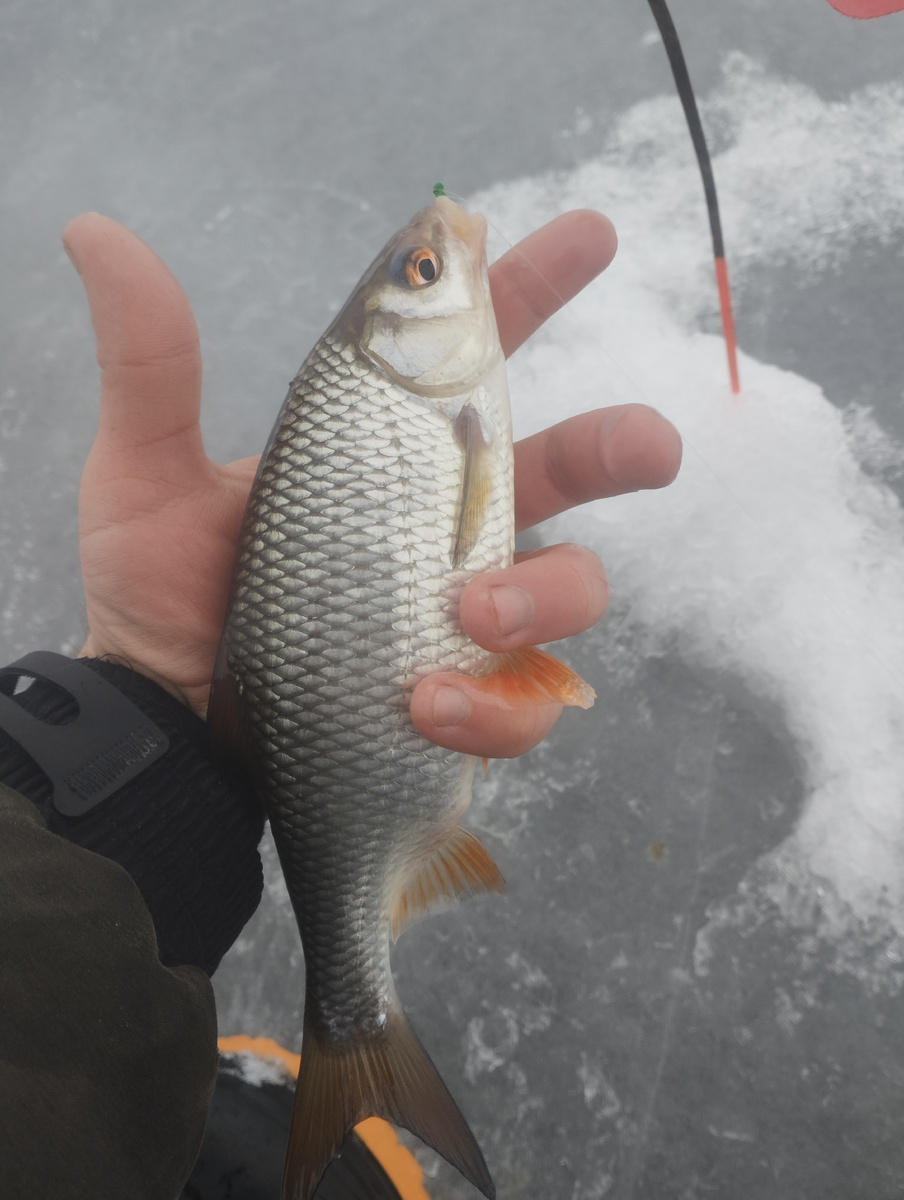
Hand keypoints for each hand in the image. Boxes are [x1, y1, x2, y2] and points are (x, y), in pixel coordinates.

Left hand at [66, 209, 679, 756]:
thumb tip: (100, 234)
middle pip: (565, 467)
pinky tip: (423, 708)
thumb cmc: (162, 595)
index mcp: (386, 448)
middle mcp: (441, 520)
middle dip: (618, 445)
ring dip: (541, 598)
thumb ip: (154, 366)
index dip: (532, 292)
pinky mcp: (472, 695)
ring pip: (572, 587)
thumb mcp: (147, 477)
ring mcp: (468, 610)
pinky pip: (524, 702)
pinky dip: (490, 708)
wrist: (167, 725)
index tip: (588, 235)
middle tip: (650, 448)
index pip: (470, 357)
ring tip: (465, 619)